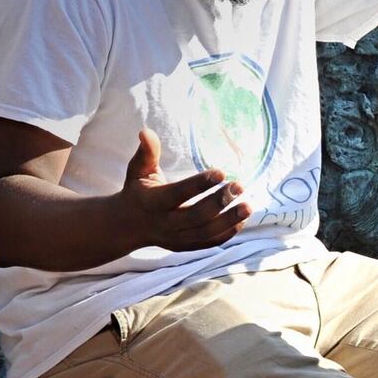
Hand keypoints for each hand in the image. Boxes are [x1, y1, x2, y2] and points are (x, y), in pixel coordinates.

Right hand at [118, 128, 250, 252]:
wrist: (130, 225)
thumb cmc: (138, 190)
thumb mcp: (138, 171)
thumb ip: (146, 153)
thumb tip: (146, 131)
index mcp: (152, 202)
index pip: (178, 194)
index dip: (199, 184)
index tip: (221, 172)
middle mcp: (165, 223)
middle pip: (196, 216)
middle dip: (219, 202)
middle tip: (239, 186)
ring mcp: (176, 238)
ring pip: (206, 232)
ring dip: (229, 220)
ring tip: (248, 206)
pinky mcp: (186, 246)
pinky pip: (209, 243)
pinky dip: (227, 233)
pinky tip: (242, 220)